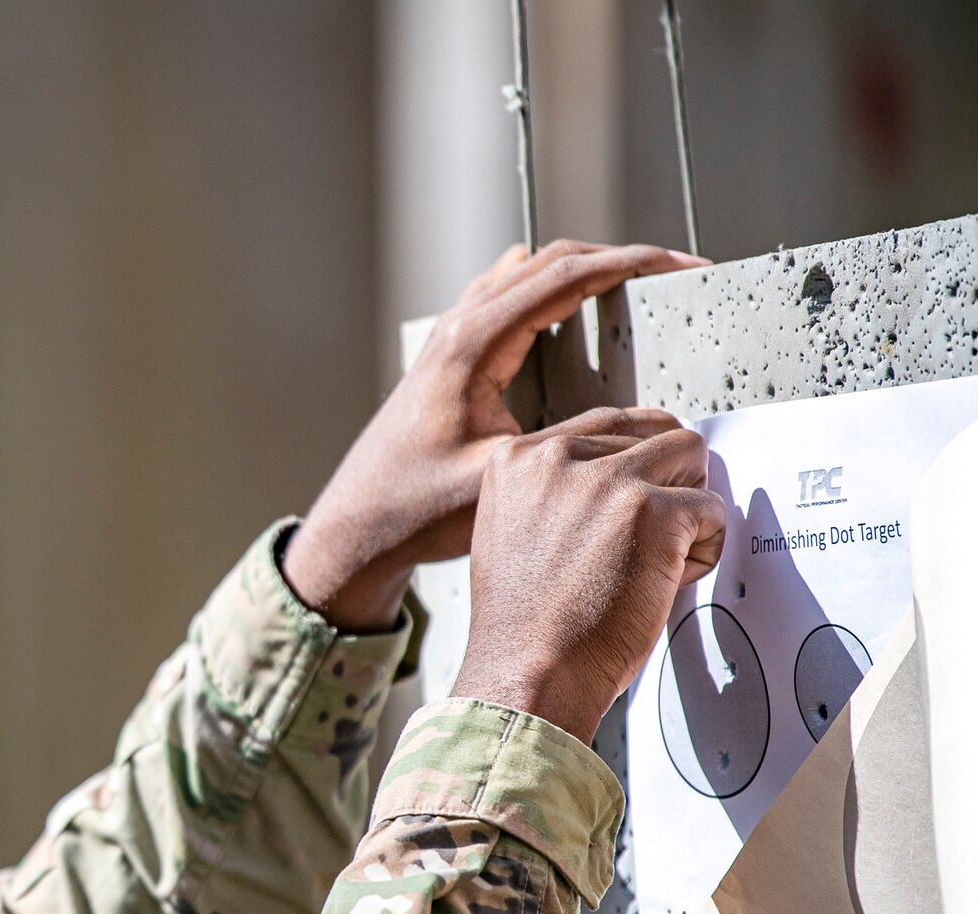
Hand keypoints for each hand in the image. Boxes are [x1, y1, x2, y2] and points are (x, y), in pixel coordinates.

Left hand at [283, 241, 707, 630]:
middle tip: (678, 271)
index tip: (683, 264)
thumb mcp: (503, 478)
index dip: (632, 264)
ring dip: (587, 272)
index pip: (565, 277)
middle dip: (619, 259)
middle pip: (551, 262)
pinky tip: (585, 318)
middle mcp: (459, 329)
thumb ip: (571, 446)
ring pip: (530, 275)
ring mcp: (452, 338)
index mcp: (472, 345)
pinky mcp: (452, 358)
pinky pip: (512, 301)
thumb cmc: (416, 510)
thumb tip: (641, 424)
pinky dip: (556, 294)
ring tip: (643, 287)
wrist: (358, 528)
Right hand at [451, 408, 725, 743]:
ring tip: (659, 557)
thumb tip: (621, 477)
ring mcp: (606, 481)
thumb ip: (556, 492)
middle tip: (649, 537)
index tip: (633, 505)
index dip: (635, 465)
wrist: (526, 673)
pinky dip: (703, 550)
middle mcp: (557, 458)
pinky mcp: (651, 512)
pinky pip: (712, 508)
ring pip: (691, 455)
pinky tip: (666, 581)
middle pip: (656, 433)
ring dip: (688, 506)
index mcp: (516, 459)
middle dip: (666, 481)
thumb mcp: (514, 532)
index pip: (607, 424)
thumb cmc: (523, 625)